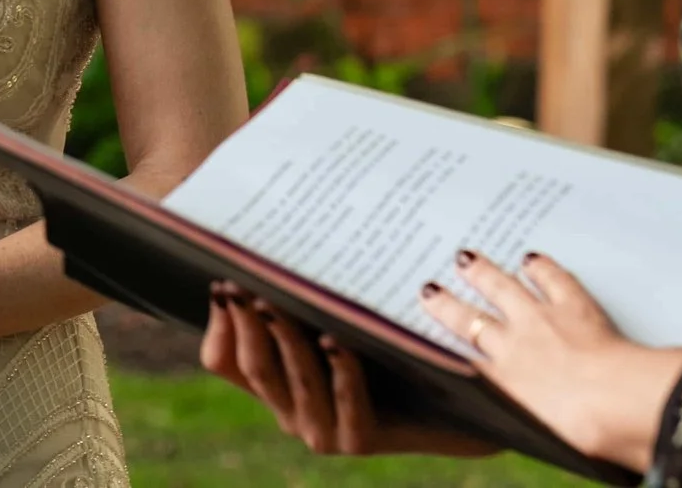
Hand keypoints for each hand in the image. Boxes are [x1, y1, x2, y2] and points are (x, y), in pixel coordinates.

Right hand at [200, 285, 492, 456]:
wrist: (462, 403)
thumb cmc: (395, 346)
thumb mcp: (341, 316)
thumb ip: (305, 299)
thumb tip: (268, 240)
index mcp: (276, 382)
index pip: (223, 360)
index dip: (219, 323)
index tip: (223, 281)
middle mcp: (292, 410)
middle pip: (254, 366)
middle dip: (245, 322)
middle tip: (243, 283)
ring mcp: (325, 430)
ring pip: (292, 383)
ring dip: (283, 340)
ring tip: (276, 303)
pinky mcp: (362, 441)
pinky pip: (344, 404)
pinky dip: (339, 371)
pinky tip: (337, 340)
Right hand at [420, 251, 681, 472]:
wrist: (621, 405)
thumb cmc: (589, 430)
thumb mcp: (545, 434)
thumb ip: (527, 414)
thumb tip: (519, 412)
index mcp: (502, 383)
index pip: (461, 359)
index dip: (440, 345)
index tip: (422, 335)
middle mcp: (513, 346)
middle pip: (471, 319)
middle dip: (448, 303)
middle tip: (430, 289)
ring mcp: (541, 320)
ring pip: (503, 288)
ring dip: (483, 272)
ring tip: (467, 258)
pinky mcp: (573, 306)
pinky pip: (552, 280)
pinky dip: (540, 268)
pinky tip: (532, 259)